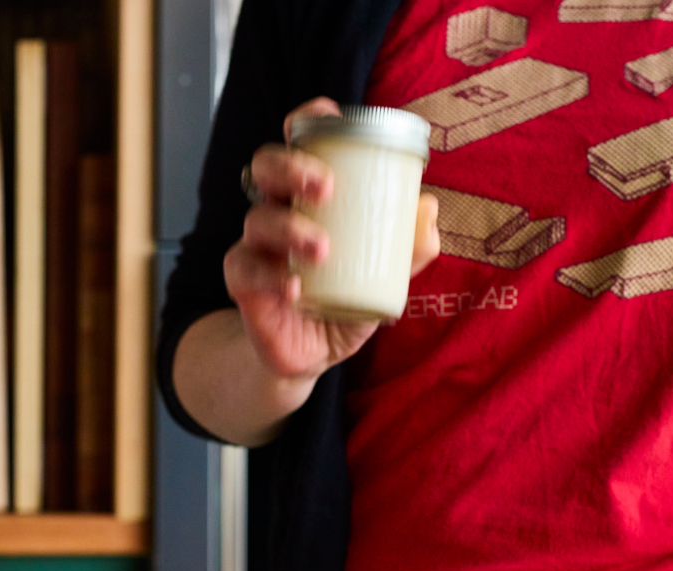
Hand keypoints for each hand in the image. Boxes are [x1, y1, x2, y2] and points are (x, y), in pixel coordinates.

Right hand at [223, 97, 440, 380]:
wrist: (315, 354)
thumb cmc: (347, 299)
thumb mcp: (387, 275)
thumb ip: (410, 247)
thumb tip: (429, 209)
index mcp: (309, 195)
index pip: (300, 142)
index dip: (307, 119)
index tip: (326, 114)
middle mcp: (278, 210)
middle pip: (267, 166)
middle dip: (292, 167)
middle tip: (325, 188)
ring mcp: (256, 246)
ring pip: (257, 218)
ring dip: (289, 227)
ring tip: (322, 248)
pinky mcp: (243, 284)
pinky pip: (245, 270)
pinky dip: (271, 276)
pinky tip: (295, 287)